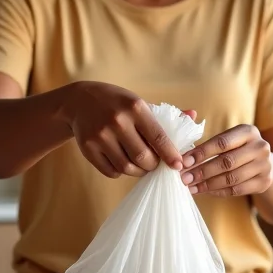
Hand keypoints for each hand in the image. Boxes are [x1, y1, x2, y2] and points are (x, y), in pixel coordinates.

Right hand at [64, 82, 186, 178]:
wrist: (79, 101)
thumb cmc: (117, 103)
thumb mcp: (140, 103)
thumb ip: (166, 114)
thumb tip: (193, 116)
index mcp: (135, 108)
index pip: (158, 137)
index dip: (171, 155)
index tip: (179, 166)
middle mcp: (118, 121)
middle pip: (143, 157)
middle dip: (153, 165)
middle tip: (154, 163)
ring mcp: (100, 136)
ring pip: (127, 168)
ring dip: (138, 171)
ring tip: (140, 164)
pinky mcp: (88, 148)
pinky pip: (111, 172)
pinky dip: (120, 172)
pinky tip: (122, 161)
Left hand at [180, 124, 272, 196]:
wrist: (262, 163)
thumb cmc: (236, 149)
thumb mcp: (228, 139)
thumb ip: (207, 144)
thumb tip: (181, 158)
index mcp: (248, 131)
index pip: (222, 143)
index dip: (201, 153)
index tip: (184, 162)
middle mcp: (260, 147)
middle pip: (227, 162)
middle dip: (202, 171)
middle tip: (185, 178)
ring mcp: (265, 165)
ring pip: (231, 178)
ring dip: (208, 184)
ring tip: (191, 187)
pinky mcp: (264, 182)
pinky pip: (237, 190)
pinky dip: (218, 191)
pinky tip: (205, 191)